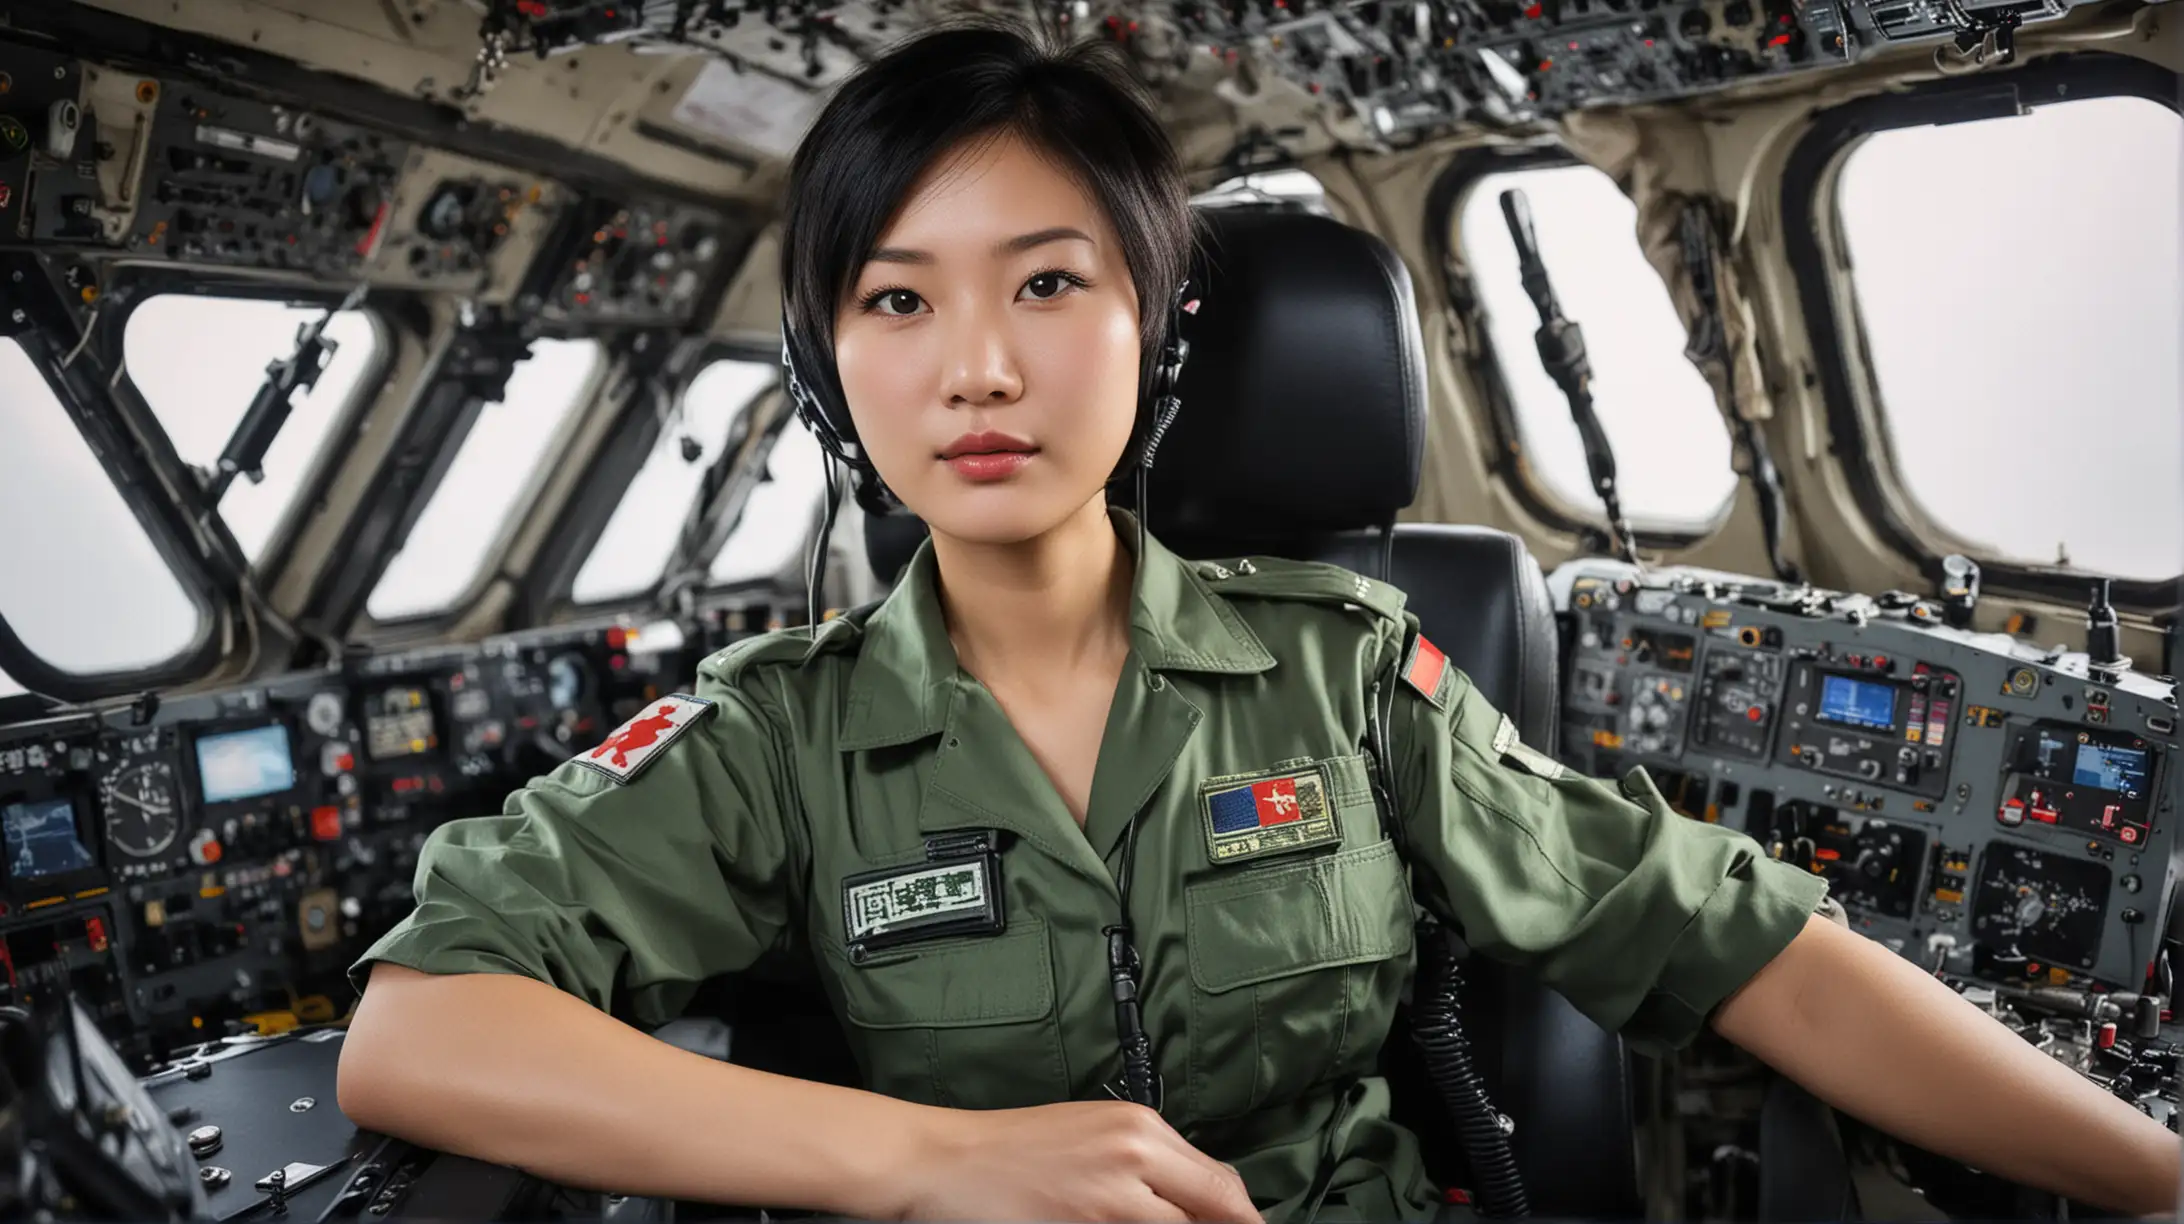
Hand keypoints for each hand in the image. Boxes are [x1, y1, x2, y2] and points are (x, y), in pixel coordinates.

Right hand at [888, 1100, 1259, 1221]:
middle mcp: (1135, 1156)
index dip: (1244, 1220)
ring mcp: (1111, 1200)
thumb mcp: (1093, 1132)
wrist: (947, 1160)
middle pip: (1218, 1210)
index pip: (1222, 1184)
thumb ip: (1149, 1161)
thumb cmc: (1011, 1147)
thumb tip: (1198, 1197)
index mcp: (1140, 1127)